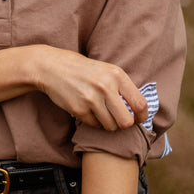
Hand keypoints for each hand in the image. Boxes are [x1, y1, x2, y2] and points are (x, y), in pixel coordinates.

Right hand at [33, 46, 147, 130]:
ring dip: (108, 124)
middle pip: (126, 121)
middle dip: (124, 124)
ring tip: (101, 113)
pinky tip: (88, 110)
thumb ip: (122, 87)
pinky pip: (95, 125)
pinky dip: (94, 122)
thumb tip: (140, 109)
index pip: (140, 104)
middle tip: (119, 120)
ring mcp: (91, 99)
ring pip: (111, 126)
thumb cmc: (82, 69)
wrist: (51, 67)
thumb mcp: (106, 70)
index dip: (142, 116)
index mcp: (117, 75)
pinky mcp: (79, 110)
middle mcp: (106, 87)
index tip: (138, 119)